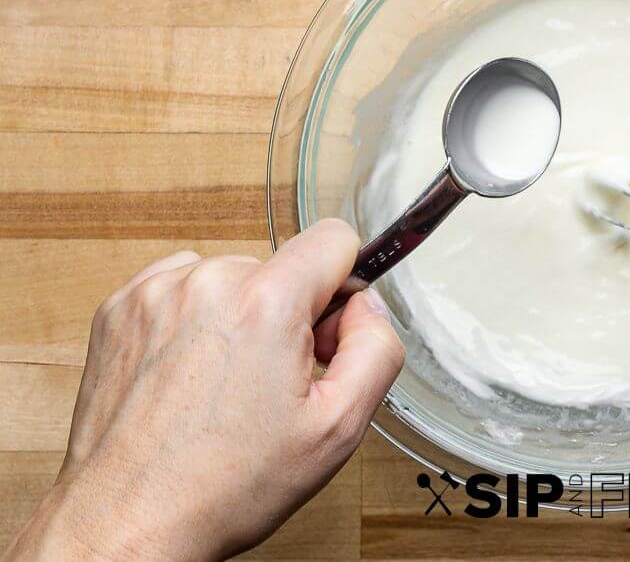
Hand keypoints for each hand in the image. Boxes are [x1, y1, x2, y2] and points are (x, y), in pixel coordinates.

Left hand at [6, 220, 404, 561]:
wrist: (125, 524)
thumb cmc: (221, 488)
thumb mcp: (336, 431)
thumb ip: (375, 350)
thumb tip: (366, 305)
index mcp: (267, 303)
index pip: (334, 239)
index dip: (344, 287)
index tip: (326, 334)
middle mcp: (209, 281)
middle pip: (280, 267)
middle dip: (287, 313)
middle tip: (270, 383)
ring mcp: (158, 291)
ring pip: (230, 279)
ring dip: (237, 316)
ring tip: (220, 387)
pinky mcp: (120, 307)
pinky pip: (180, 288)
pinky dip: (191, 320)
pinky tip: (186, 376)